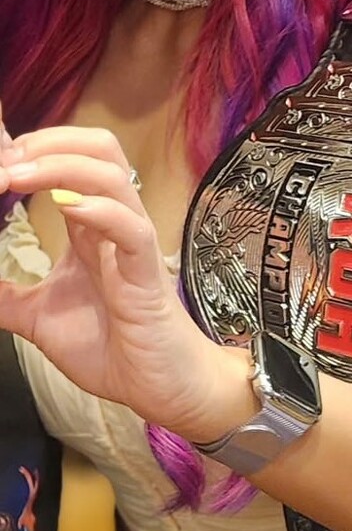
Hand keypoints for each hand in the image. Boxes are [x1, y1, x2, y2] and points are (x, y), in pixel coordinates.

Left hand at [0, 124, 250, 441]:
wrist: (158, 388)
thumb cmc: (113, 349)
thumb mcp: (39, 320)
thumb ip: (6, 298)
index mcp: (87, 228)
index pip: (69, 160)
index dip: (34, 147)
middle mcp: (112, 224)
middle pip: (98, 148)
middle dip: (49, 142)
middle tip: (6, 161)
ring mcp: (131, 243)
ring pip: (112, 174)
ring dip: (62, 165)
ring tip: (19, 176)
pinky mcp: (145, 273)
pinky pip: (130, 226)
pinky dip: (99, 209)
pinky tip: (67, 207)